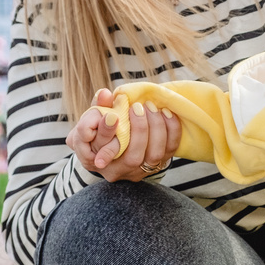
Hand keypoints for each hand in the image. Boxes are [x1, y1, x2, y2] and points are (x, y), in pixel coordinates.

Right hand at [66, 88, 181, 181]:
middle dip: (139, 129)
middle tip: (137, 107)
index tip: (112, 115)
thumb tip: (105, 93)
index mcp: (94, 160)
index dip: (107, 132)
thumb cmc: (100, 128)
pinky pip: (170, 151)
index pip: (101, 149)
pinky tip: (165, 113)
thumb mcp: (93, 118)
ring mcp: (138, 171)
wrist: (115, 147)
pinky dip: (171, 130)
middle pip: (133, 157)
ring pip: (153, 155)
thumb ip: (99, 105)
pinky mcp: (156, 165)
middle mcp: (116, 171)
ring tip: (150, 107)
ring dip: (156, 128)